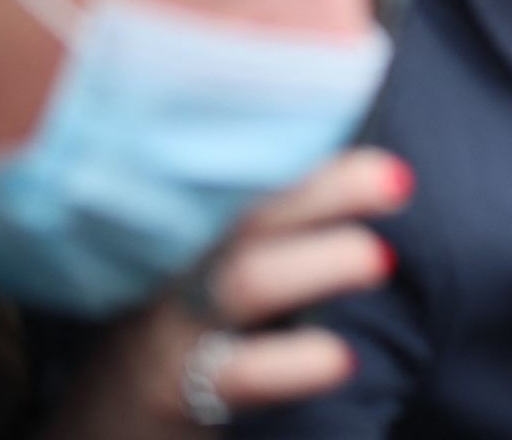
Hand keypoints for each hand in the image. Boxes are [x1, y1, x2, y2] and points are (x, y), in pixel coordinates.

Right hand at [42, 149, 408, 438]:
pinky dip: (292, 365)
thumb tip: (375, 161)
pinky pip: (239, 373)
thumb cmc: (196, 311)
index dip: (300, 137)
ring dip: (319, 266)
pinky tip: (339, 359)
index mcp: (198, 214)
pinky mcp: (178, 388)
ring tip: (377, 259)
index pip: (246, 163)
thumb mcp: (217, 247)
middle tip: (395, 178)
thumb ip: (274, 202)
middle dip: (326, 189)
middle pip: (254, 210)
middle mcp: (182, 257)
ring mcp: (176, 323)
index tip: (356, 103)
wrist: (116, 410)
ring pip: (247, 281)